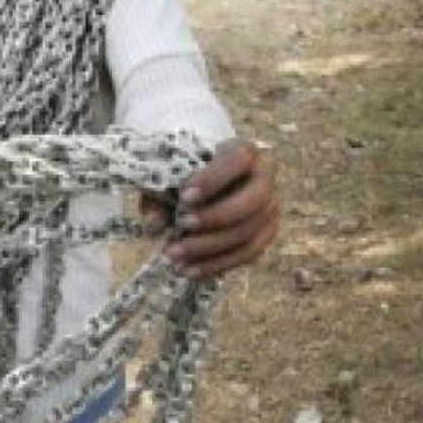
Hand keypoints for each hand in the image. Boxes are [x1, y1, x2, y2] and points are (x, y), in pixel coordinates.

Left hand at [145, 138, 277, 277]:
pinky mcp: (264, 234)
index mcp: (243, 152)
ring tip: (175, 256)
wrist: (207, 184)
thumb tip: (154, 226)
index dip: (215, 178)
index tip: (185, 195)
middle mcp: (264, 178)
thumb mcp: (167, 179)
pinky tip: (190, 271)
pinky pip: (247, 254)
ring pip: (248, 233)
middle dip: (217, 216)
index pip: (239, 160)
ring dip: (211, 248)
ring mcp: (268, 209)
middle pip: (253, 200)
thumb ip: (158, 197)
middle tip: (182, 225)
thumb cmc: (186, 175)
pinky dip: (218, 265)